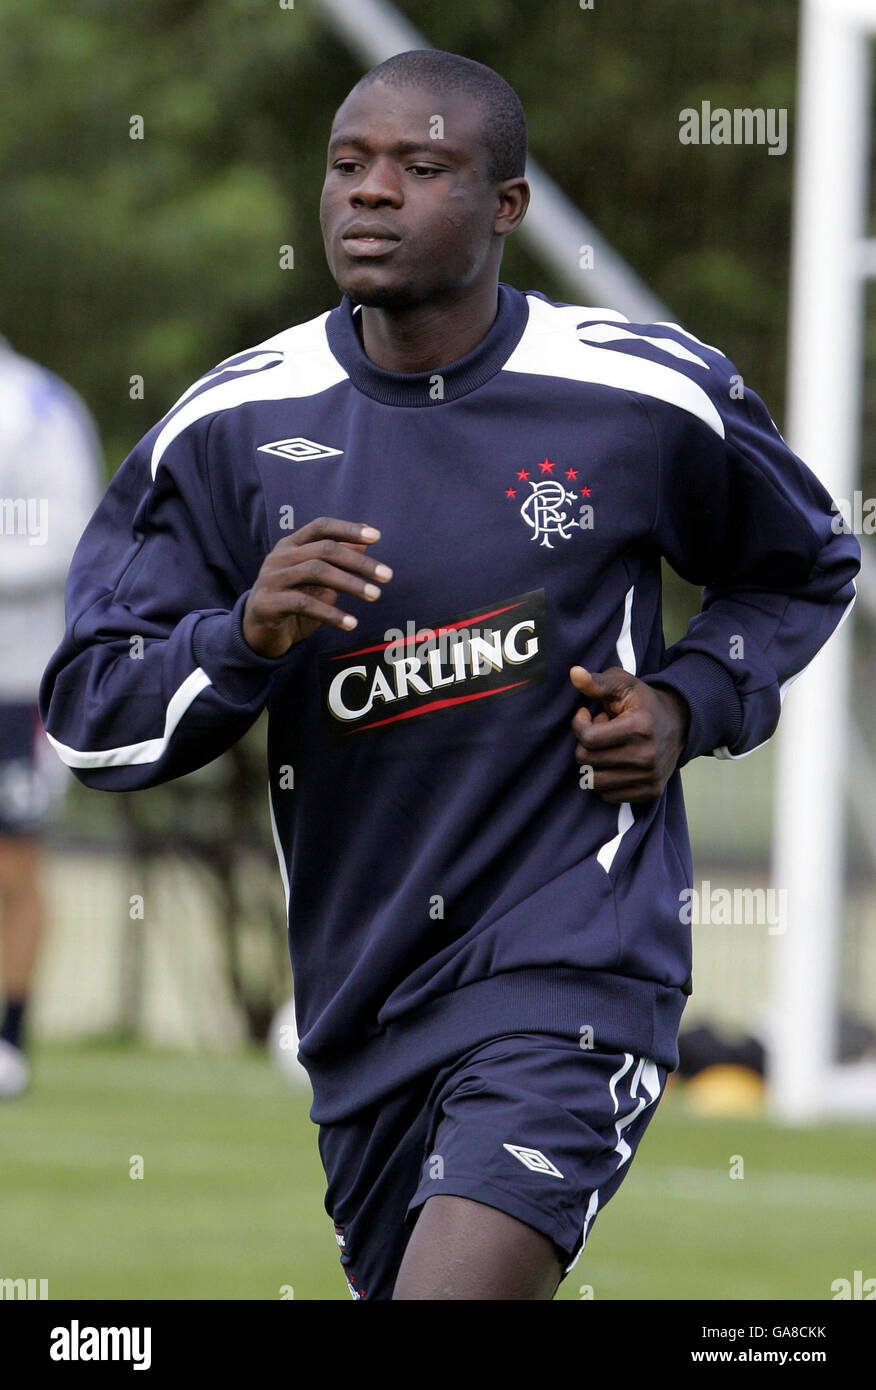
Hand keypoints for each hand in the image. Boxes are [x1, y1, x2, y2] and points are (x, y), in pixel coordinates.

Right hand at [242, 516, 391, 657]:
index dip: (348, 529)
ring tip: (375, 595)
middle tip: (387, 575)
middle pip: (324, 550)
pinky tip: (351, 623)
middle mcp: (279, 557)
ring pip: (315, 572)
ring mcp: (271, 579)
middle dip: (359, 562)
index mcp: (291, 545)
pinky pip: (304, 604)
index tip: (377, 536)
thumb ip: (338, 558)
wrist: (258, 632)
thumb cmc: (293, 600)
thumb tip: (367, 538)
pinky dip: (331, 613)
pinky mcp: (267, 603)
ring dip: (350, 584)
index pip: (321, 527)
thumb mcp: (317, 579)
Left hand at [570, 666, 689, 802]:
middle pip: (587, 760)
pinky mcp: (651, 792)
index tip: (586, 715)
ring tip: (608, 747)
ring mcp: (650, 777)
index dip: (579, 724)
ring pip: (594, 781)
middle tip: (601, 731)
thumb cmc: (643, 703)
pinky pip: (607, 795)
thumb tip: (574, 673)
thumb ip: (597, 681)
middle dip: (585, 743)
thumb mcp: (623, 684)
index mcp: (639, 727)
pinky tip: (615, 762)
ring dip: (594, 763)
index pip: (588, 738)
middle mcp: (646, 756)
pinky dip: (604, 780)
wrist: (678, 724)